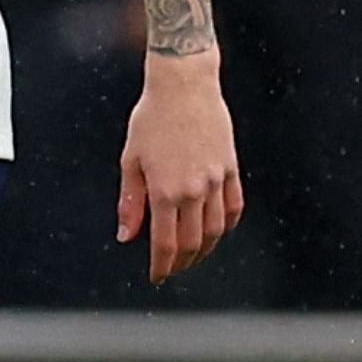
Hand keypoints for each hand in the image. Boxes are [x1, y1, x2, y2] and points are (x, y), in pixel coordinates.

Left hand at [116, 53, 240, 283]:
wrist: (184, 85)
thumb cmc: (152, 117)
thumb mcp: (131, 159)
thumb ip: (130, 201)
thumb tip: (127, 235)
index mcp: (166, 190)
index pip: (166, 243)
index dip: (162, 266)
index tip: (156, 275)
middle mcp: (195, 190)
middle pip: (193, 243)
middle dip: (182, 263)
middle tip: (172, 269)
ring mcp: (217, 180)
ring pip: (216, 230)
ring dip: (205, 250)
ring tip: (193, 256)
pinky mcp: (231, 168)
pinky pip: (234, 207)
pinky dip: (226, 225)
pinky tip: (217, 230)